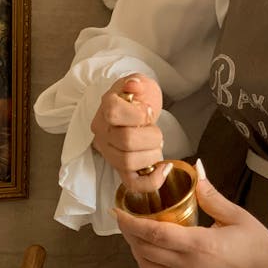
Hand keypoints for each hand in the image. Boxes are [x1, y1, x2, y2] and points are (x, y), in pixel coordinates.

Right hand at [90, 73, 168, 192]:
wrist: (134, 111)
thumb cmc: (139, 98)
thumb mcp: (140, 83)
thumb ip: (137, 82)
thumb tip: (134, 87)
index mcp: (105, 109)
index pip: (114, 113)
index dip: (137, 115)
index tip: (147, 112)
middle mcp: (102, 134)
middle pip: (126, 141)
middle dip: (151, 137)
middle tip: (155, 132)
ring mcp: (109, 154)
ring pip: (128, 162)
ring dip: (152, 155)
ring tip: (155, 146)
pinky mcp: (120, 170)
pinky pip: (133, 184)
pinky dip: (152, 181)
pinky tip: (165, 169)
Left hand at [115, 164, 267, 267]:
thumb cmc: (259, 247)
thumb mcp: (236, 216)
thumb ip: (211, 195)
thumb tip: (196, 170)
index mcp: (197, 245)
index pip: (154, 234)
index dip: (132, 223)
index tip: (119, 212)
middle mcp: (187, 266)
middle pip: (144, 250)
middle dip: (130, 234)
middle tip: (125, 218)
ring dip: (137, 251)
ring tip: (136, 235)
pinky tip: (150, 258)